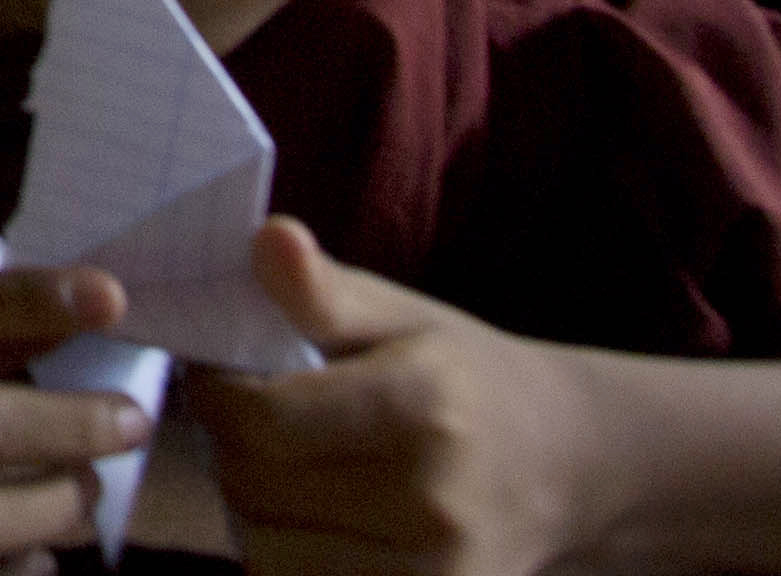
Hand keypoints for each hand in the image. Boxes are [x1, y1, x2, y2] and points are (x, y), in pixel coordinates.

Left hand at [194, 221, 611, 575]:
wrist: (567, 467)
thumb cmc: (465, 379)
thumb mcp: (402, 317)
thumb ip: (325, 290)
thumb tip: (269, 238)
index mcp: (423, 408)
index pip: (261, 421)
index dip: (213, 396)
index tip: (218, 376)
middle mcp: (432, 504)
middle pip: (254, 489)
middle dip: (230, 450)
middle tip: (250, 422)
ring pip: (267, 556)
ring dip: (254, 514)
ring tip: (285, 472)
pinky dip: (289, 560)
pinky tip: (314, 521)